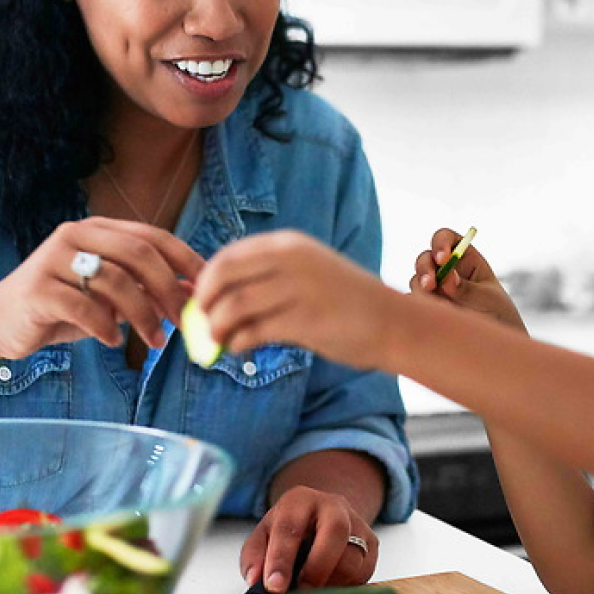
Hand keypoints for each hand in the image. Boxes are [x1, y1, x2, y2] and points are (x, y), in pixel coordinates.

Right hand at [0, 217, 204, 358]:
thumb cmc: (61, 309)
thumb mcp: (109, 299)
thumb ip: (144, 291)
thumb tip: (193, 294)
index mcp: (97, 230)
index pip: (152, 236)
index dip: (184, 259)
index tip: (207, 286)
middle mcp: (75, 235)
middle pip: (138, 254)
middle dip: (168, 289)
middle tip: (185, 321)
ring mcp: (53, 259)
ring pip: (115, 281)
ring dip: (143, 315)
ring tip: (152, 342)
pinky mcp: (38, 288)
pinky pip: (84, 306)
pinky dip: (106, 327)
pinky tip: (113, 341)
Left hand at [193, 230, 395, 367]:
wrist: (392, 322)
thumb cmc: (345, 301)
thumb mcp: (307, 273)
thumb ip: (267, 277)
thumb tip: (216, 295)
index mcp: (288, 244)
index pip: (228, 256)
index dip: (206, 280)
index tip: (201, 301)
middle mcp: (291, 260)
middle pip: (224, 276)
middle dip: (205, 302)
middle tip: (202, 323)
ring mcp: (299, 289)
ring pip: (234, 306)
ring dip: (217, 327)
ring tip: (219, 341)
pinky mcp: (305, 320)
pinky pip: (254, 331)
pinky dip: (238, 342)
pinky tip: (240, 348)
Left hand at [240, 485, 378, 592]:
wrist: (320, 517)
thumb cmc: (287, 531)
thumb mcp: (263, 537)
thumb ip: (254, 557)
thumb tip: (256, 580)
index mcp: (299, 500)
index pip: (290, 527)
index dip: (281, 559)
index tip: (274, 588)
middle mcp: (333, 505)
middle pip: (335, 531)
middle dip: (317, 568)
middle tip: (302, 593)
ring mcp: (357, 523)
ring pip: (354, 557)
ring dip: (333, 583)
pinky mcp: (373, 543)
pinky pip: (366, 571)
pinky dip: (347, 587)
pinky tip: (330, 589)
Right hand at [409, 227, 526, 331]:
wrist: (493, 344)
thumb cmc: (497, 313)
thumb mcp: (487, 299)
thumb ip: (465, 288)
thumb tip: (446, 277)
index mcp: (464, 258)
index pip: (446, 238)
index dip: (441, 243)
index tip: (443, 259)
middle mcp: (445, 270)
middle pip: (425, 258)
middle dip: (425, 269)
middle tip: (431, 285)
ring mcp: (434, 288)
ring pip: (417, 281)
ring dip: (421, 290)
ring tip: (438, 306)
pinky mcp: (426, 307)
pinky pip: (413, 303)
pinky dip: (418, 307)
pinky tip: (432, 317)